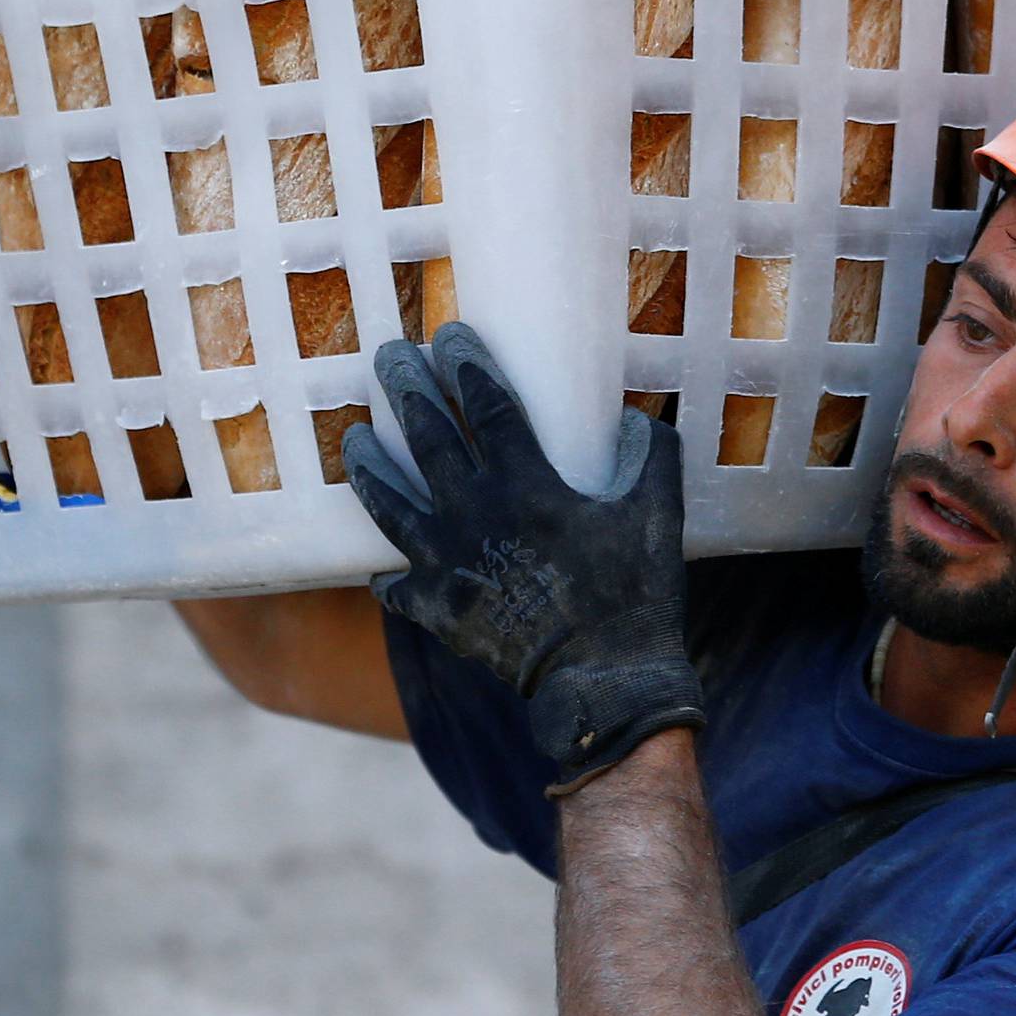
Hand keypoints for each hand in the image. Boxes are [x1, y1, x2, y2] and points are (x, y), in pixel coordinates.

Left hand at [342, 324, 703, 790]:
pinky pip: (397, 586)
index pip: (485, 406)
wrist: (604, 680)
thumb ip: (652, 454)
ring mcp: (448, 564)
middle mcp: (475, 514)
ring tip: (355, 437)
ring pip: (391, 503)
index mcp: (526, 484)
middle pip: (427, 438)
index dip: (466, 366)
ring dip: (371, 465)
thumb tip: (636, 417)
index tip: (448, 335)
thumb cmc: (637, 595)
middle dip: (406, 390)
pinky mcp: (439, 612)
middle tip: (389, 356)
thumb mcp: (660, 513)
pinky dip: (387, 574)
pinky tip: (380, 565)